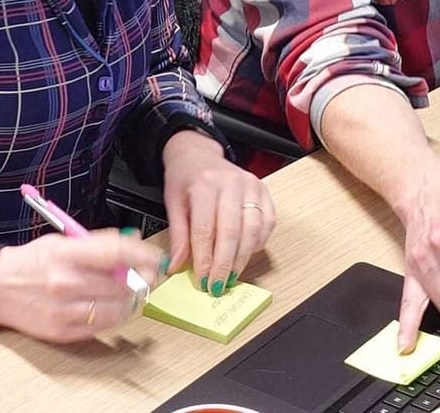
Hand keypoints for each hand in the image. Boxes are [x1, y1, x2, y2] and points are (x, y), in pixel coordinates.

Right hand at [0, 230, 161, 341]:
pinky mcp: (62, 332)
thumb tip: (133, 241)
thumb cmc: (29, 262)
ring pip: (118, 308)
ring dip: (131, 299)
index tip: (158, 257)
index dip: (144, 254)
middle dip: (142, 279)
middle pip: (123, 284)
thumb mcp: (61, 240)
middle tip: (148, 276)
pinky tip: (111, 307)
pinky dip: (114, 317)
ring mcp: (65, 310)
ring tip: (128, 291)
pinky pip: (102, 327)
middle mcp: (67, 282)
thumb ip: (97, 243)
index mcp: (67, 254)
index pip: (117, 252)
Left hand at [161, 129, 274, 294]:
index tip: (202, 281)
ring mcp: (251, 186)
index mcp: (204, 184)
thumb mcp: (173, 203)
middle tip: (217, 286)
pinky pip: (267, 223)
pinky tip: (245, 255)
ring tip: (230, 277)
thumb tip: (176, 267)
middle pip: (231, 232)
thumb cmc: (185, 179)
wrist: (199, 154)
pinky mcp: (264, 191)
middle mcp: (231, 183)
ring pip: (252, 230)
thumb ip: (178, 236)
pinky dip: (257, 244)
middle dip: (224, 265)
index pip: (206, 229)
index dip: (205, 259)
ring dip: (242, 259)